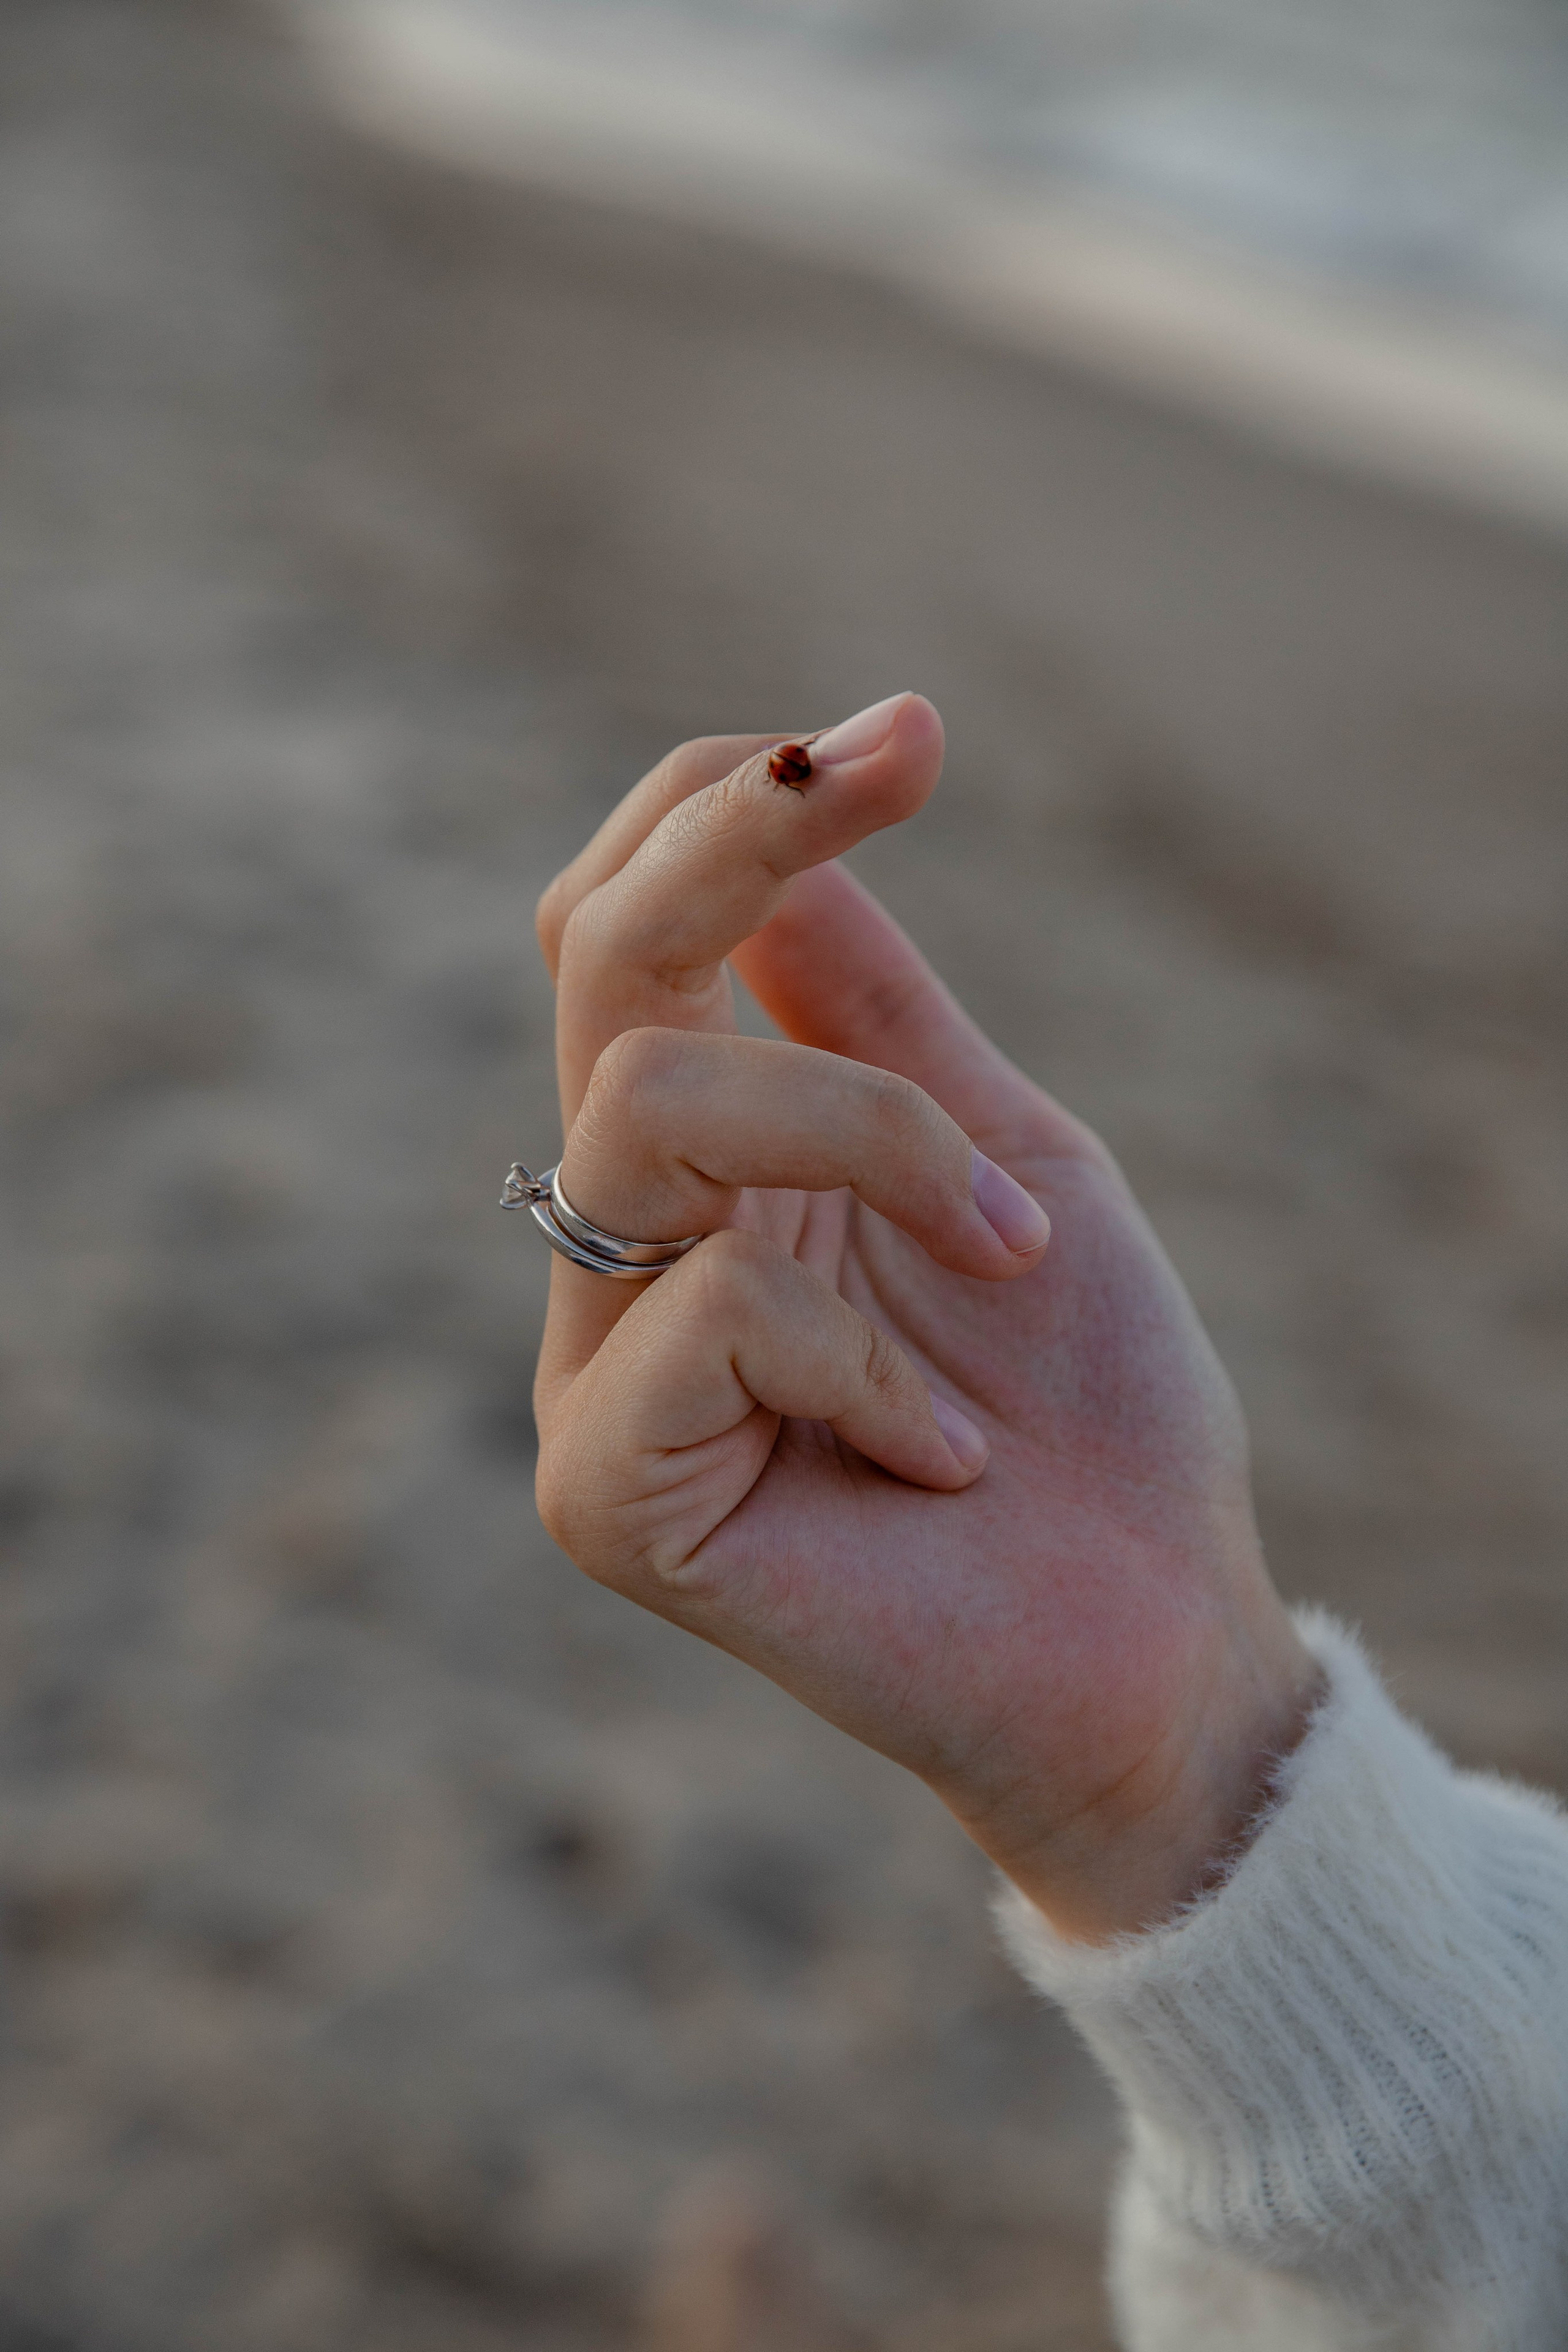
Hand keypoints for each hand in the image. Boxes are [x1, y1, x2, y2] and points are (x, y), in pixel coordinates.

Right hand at [532, 695, 1320, 1941]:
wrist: (1147, 1636)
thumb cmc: (1085, 1403)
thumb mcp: (1006, 1152)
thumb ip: (877, 1014)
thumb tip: (786, 827)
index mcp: (711, 1155)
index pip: (628, 928)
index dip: (728, 802)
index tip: (911, 731)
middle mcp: (629, 1239)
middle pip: (597, 964)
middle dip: (746, 839)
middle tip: (909, 757)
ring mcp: (596, 1365)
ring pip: (652, 1106)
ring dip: (876, 1141)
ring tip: (1011, 1256)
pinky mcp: (605, 1492)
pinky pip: (713, 1316)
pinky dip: (875, 1361)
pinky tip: (949, 1455)